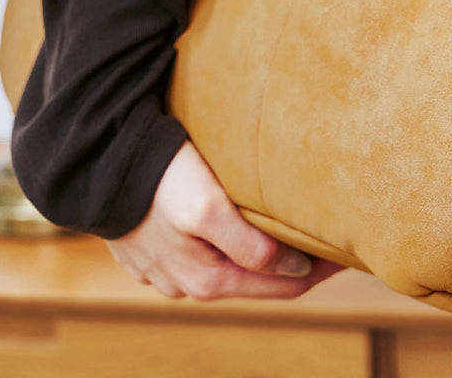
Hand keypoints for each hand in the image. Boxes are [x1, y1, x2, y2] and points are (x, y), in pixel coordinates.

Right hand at [107, 141, 343, 299]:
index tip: (352, 246)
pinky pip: (209, 254)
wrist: (99, 164)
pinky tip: (251, 223)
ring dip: (269, 254)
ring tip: (300, 226)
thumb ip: (251, 247)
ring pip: (237, 269)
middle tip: (338, 236)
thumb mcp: (208, 211)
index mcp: (210, 281)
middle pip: (264, 282)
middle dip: (301, 264)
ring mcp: (170, 272)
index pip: (286, 287)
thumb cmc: (161, 182)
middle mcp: (191, 286)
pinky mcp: (154, 252)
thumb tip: (295, 271)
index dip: (322, 268)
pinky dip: (237, 245)